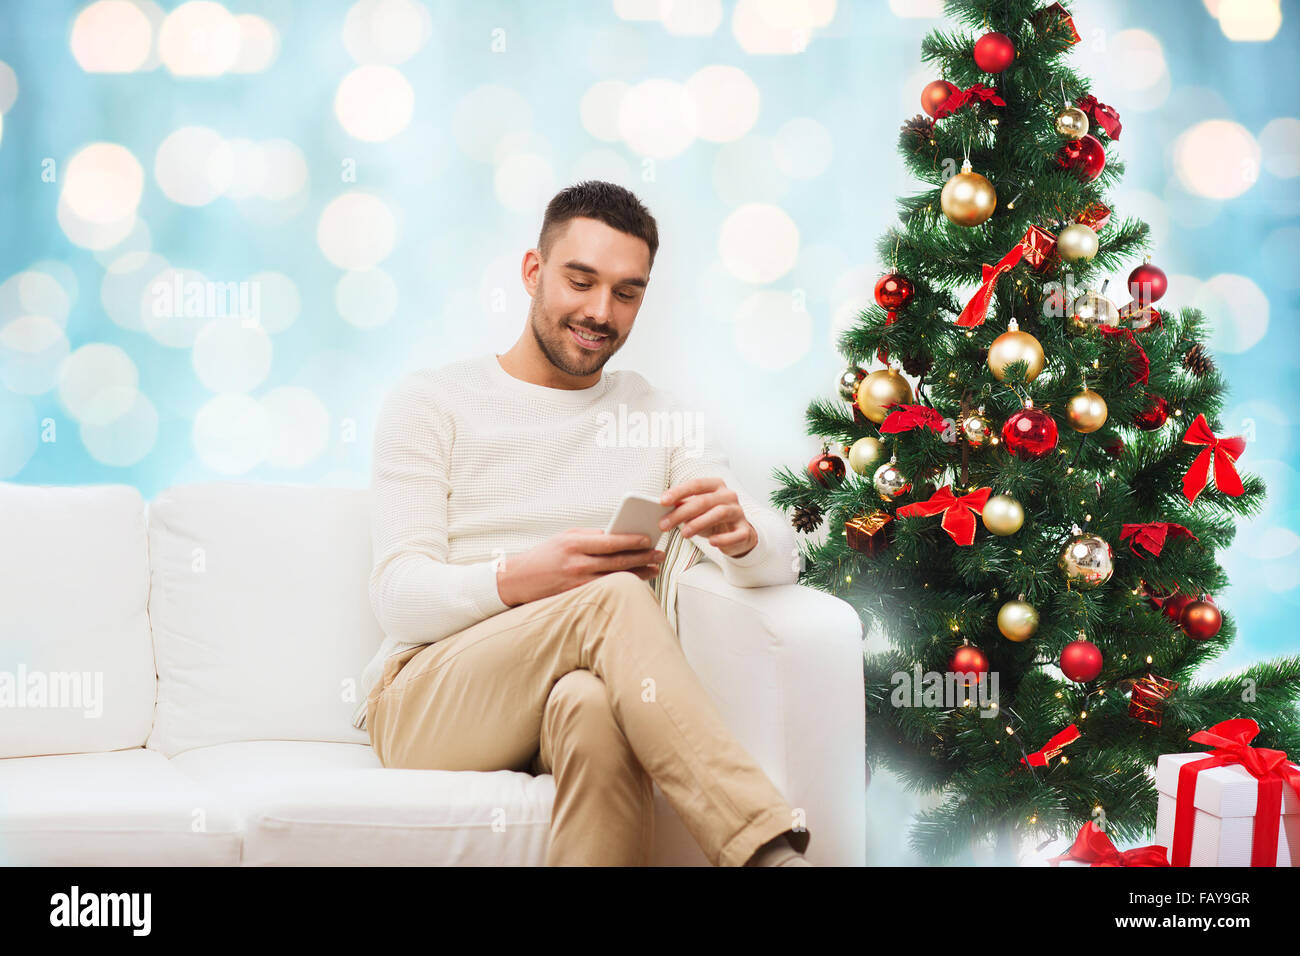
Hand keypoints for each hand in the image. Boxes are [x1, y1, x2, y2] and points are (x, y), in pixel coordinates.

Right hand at [495, 528, 664, 606]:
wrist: (519, 579)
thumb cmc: (545, 555)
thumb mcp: (565, 538)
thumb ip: (590, 536)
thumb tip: (618, 535)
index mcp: (574, 543)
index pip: (610, 541)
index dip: (632, 540)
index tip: (649, 538)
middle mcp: (577, 563)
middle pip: (618, 560)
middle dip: (643, 557)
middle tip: (659, 554)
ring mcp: (578, 582)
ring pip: (616, 576)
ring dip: (639, 572)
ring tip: (655, 568)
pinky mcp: (578, 595)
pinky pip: (607, 588)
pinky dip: (624, 583)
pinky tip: (637, 580)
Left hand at [659, 477, 757, 558]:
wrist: (737, 534)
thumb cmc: (712, 519)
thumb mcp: (696, 511)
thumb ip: (683, 506)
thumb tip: (663, 507)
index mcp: (716, 486)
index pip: (696, 484)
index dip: (679, 492)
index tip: (662, 501)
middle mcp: (729, 495)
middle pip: (704, 501)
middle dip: (682, 513)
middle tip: (664, 524)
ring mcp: (739, 512)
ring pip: (719, 513)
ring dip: (699, 523)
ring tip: (684, 534)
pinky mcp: (745, 530)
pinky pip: (735, 534)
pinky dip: (723, 538)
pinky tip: (711, 542)